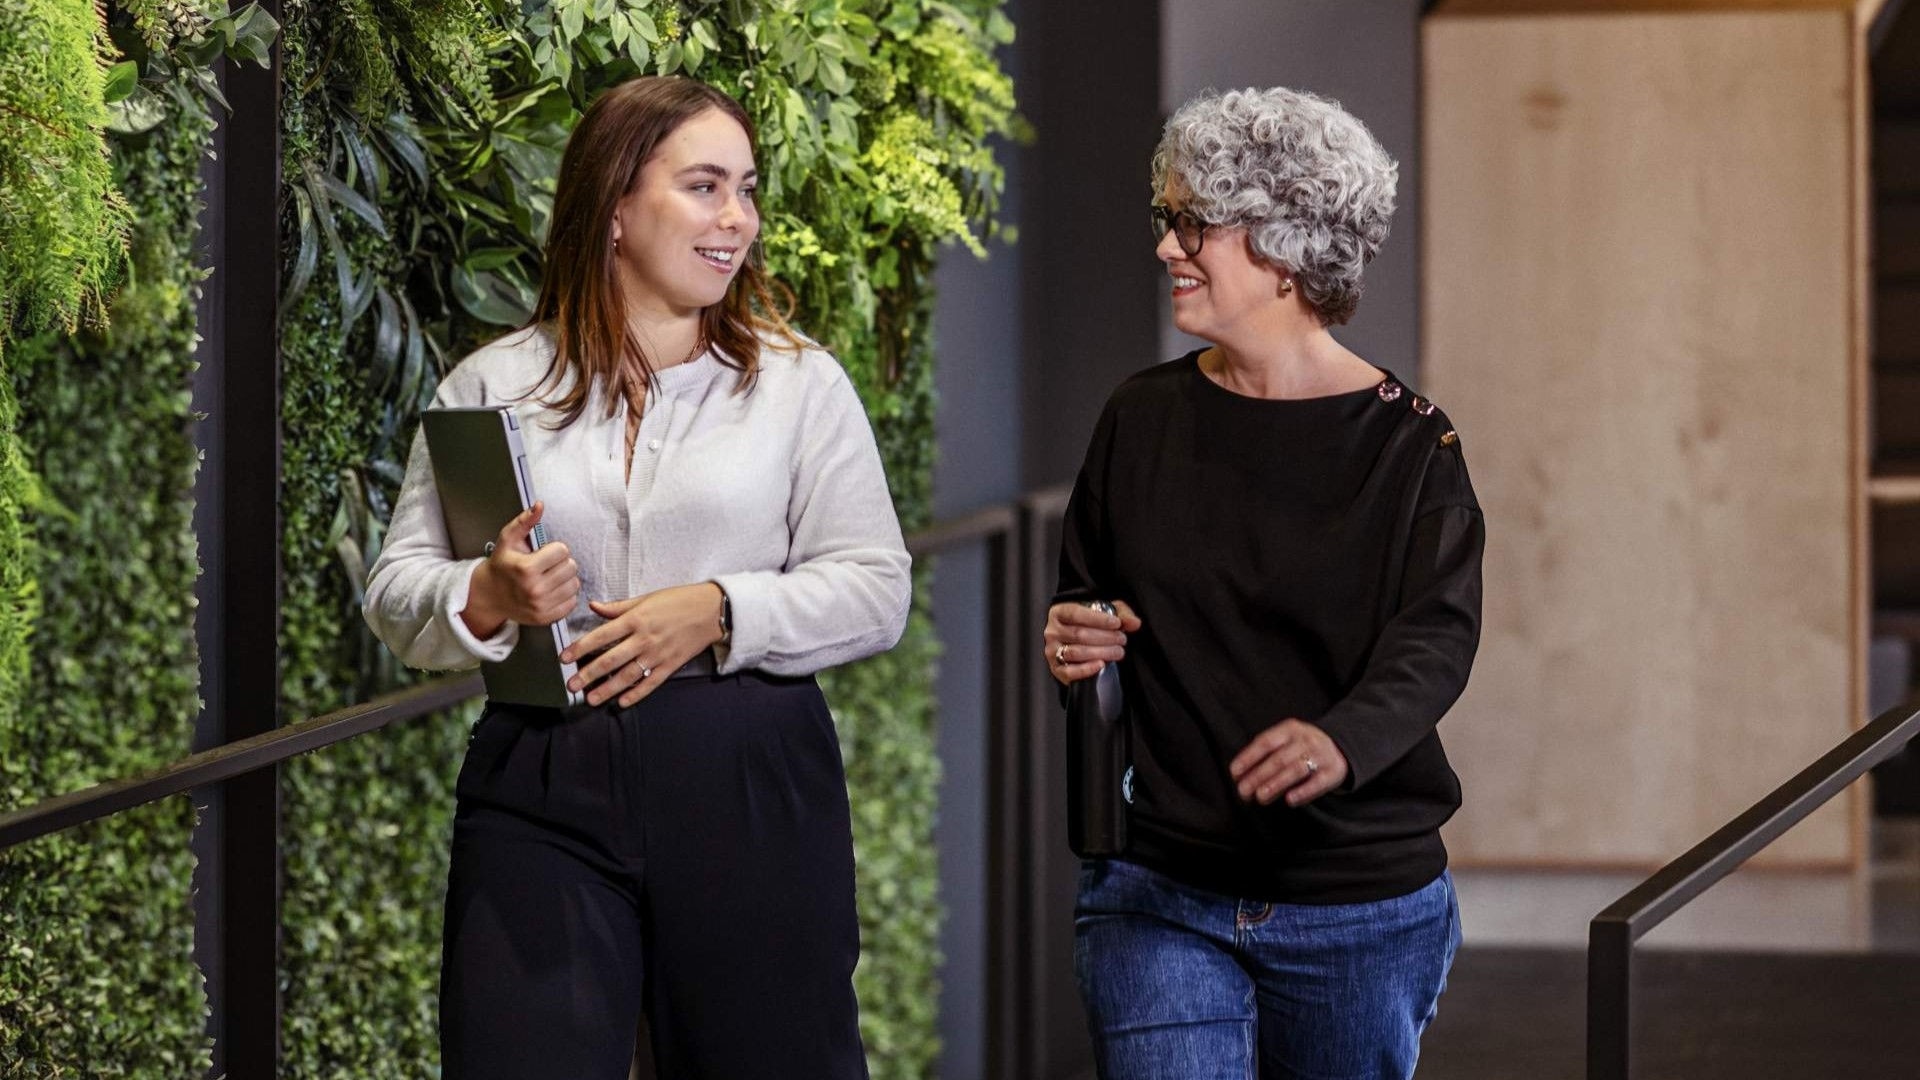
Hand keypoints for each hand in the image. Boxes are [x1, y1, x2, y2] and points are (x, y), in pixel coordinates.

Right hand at [461, 502, 579, 638]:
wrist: (489, 595)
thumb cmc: (501, 565)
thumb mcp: (508, 540)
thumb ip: (524, 522)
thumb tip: (539, 505)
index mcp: (526, 568)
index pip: (562, 551)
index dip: (555, 549)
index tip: (544, 553)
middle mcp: (534, 589)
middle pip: (571, 567)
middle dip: (561, 563)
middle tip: (547, 565)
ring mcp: (541, 605)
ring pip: (574, 584)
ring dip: (565, 578)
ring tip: (549, 577)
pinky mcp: (545, 618)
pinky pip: (572, 602)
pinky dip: (565, 595)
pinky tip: (551, 590)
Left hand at [560, 582, 725, 707]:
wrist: (712, 610)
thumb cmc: (679, 600)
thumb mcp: (646, 598)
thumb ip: (618, 606)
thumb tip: (594, 606)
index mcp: (636, 619)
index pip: (601, 635)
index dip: (581, 648)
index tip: (565, 658)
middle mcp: (644, 638)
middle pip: (610, 659)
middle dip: (588, 674)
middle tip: (571, 685)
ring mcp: (658, 654)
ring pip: (628, 675)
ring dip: (607, 689)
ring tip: (591, 698)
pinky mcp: (670, 665)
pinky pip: (650, 683)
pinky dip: (636, 694)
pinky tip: (622, 702)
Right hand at [1043, 599, 1142, 685]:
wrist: (1079, 644)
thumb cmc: (1091, 626)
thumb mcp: (1106, 614)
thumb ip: (1122, 615)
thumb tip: (1135, 623)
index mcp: (1060, 612)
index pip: (1076, 613)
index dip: (1098, 619)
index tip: (1117, 623)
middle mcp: (1052, 631)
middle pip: (1079, 634)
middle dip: (1105, 638)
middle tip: (1122, 640)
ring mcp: (1052, 651)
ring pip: (1076, 652)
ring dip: (1101, 652)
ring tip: (1118, 651)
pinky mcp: (1057, 670)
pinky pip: (1070, 671)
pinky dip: (1087, 669)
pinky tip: (1101, 664)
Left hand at [1229, 719, 1348, 807]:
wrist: (1341, 747)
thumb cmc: (1302, 747)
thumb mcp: (1286, 740)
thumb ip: (1265, 754)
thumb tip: (1239, 775)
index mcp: (1289, 729)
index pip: (1265, 742)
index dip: (1248, 758)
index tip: (1234, 773)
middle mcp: (1305, 740)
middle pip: (1278, 759)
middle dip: (1258, 776)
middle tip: (1243, 792)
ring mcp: (1321, 755)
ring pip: (1296, 770)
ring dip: (1276, 784)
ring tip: (1261, 797)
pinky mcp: (1333, 771)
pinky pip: (1317, 782)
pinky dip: (1303, 792)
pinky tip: (1289, 800)